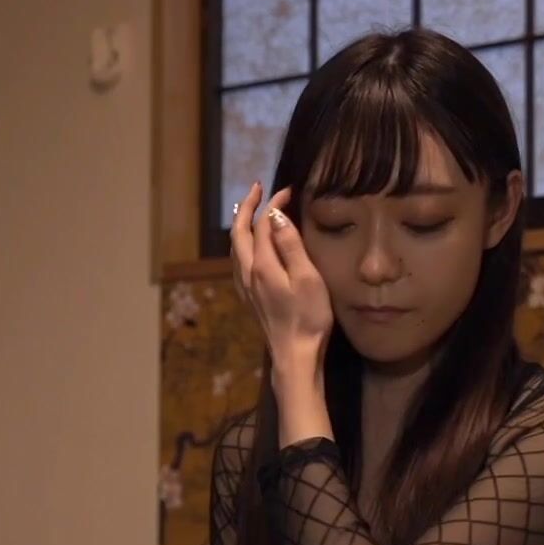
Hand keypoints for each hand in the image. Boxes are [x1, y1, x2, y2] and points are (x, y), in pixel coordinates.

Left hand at [231, 183, 332, 360]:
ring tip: (249, 210)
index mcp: (262, 265)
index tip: (289, 191)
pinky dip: (241, 244)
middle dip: (247, 207)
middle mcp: (248, 273)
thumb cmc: (308, 318)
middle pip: (239, 232)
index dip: (273, 204)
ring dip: (241, 224)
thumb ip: (290, 245)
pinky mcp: (250, 298)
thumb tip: (275, 215)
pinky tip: (248, 246)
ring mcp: (246, 287)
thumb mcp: (307, 278)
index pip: (263, 225)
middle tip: (258, 188)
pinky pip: (238, 262)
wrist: (295, 356)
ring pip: (235, 247)